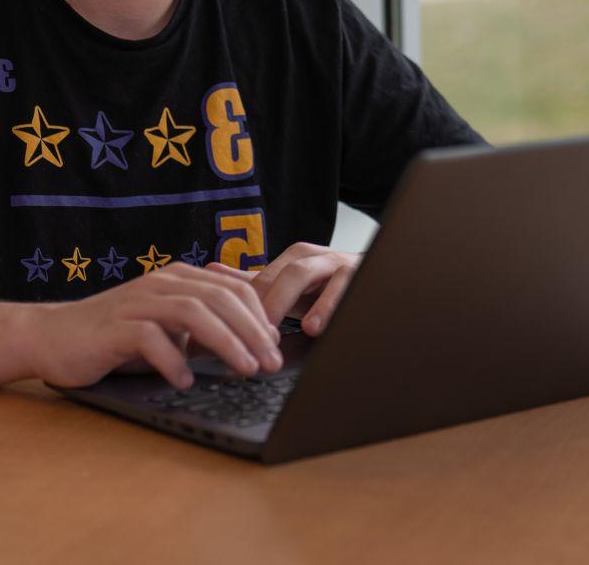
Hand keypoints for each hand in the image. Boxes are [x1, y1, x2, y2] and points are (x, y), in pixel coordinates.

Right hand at [24, 262, 282, 390]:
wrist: (53, 337)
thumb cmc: (117, 336)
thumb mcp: (168, 328)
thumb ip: (202, 327)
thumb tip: (252, 341)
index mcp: (179, 278)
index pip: (232, 288)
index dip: (260, 315)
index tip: (276, 344)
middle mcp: (161, 283)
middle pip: (220, 298)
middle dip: (252, 330)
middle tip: (271, 362)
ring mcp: (137, 302)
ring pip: (193, 311)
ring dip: (225, 342)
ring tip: (244, 369)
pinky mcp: (114, 328)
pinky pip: (150, 338)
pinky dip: (173, 360)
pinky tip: (185, 382)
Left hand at [206, 243, 360, 336]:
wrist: (377, 279)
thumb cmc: (326, 287)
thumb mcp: (289, 286)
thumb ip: (253, 280)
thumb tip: (211, 269)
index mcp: (295, 258)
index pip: (264, 278)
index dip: (245, 303)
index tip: (229, 331)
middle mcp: (315, 257)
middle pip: (285, 273)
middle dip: (266, 301)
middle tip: (250, 331)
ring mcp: (338, 265)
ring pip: (308, 273)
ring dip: (292, 299)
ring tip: (282, 327)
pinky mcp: (361, 276)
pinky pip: (345, 286)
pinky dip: (330, 305)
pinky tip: (317, 326)